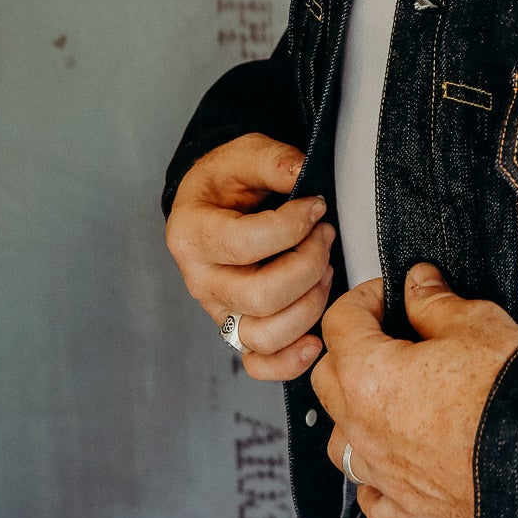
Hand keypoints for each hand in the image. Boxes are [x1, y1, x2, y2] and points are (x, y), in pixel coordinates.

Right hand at [165, 132, 335, 381]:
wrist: (216, 203)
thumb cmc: (230, 181)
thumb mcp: (244, 153)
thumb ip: (272, 160)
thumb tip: (301, 172)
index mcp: (192, 234)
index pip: (245, 242)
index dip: (292, 226)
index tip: (316, 205)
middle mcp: (200, 280)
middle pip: (261, 296)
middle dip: (308, 264)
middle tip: (325, 235)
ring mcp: (218, 311)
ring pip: (265, 335)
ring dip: (310, 304)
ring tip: (325, 269)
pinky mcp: (237, 331)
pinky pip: (259, 363)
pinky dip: (290, 361)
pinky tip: (316, 339)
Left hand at [311, 264, 517, 517]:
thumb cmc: (506, 392)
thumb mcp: (474, 322)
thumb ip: (434, 300)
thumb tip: (418, 284)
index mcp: (368, 375)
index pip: (340, 322)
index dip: (365, 298)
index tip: (390, 293)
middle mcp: (362, 427)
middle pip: (327, 378)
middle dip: (351, 349)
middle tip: (389, 335)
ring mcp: (381, 470)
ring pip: (339, 439)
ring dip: (354, 414)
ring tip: (387, 399)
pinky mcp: (407, 504)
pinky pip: (372, 494)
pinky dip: (375, 477)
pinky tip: (393, 460)